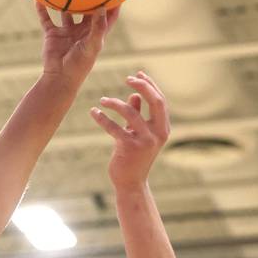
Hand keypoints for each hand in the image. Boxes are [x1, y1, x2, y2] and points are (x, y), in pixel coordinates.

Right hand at [37, 2, 118, 90]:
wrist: (59, 78)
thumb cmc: (79, 66)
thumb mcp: (92, 46)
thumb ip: (98, 28)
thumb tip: (102, 7)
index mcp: (95, 34)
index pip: (108, 17)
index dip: (114, 4)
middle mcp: (81, 31)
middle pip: (88, 11)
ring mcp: (67, 32)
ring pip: (66, 13)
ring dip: (66, 1)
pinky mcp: (53, 35)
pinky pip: (46, 19)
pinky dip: (42, 10)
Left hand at [90, 71, 169, 188]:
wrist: (131, 183)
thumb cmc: (133, 157)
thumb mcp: (137, 134)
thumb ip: (138, 114)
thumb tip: (135, 95)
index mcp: (163, 128)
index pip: (160, 101)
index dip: (150, 85)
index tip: (137, 74)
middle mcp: (158, 133)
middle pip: (156, 101)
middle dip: (142, 86)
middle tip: (126, 78)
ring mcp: (146, 141)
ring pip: (131, 113)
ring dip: (115, 103)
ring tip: (102, 101)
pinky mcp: (130, 148)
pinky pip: (114, 128)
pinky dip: (103, 118)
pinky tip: (94, 113)